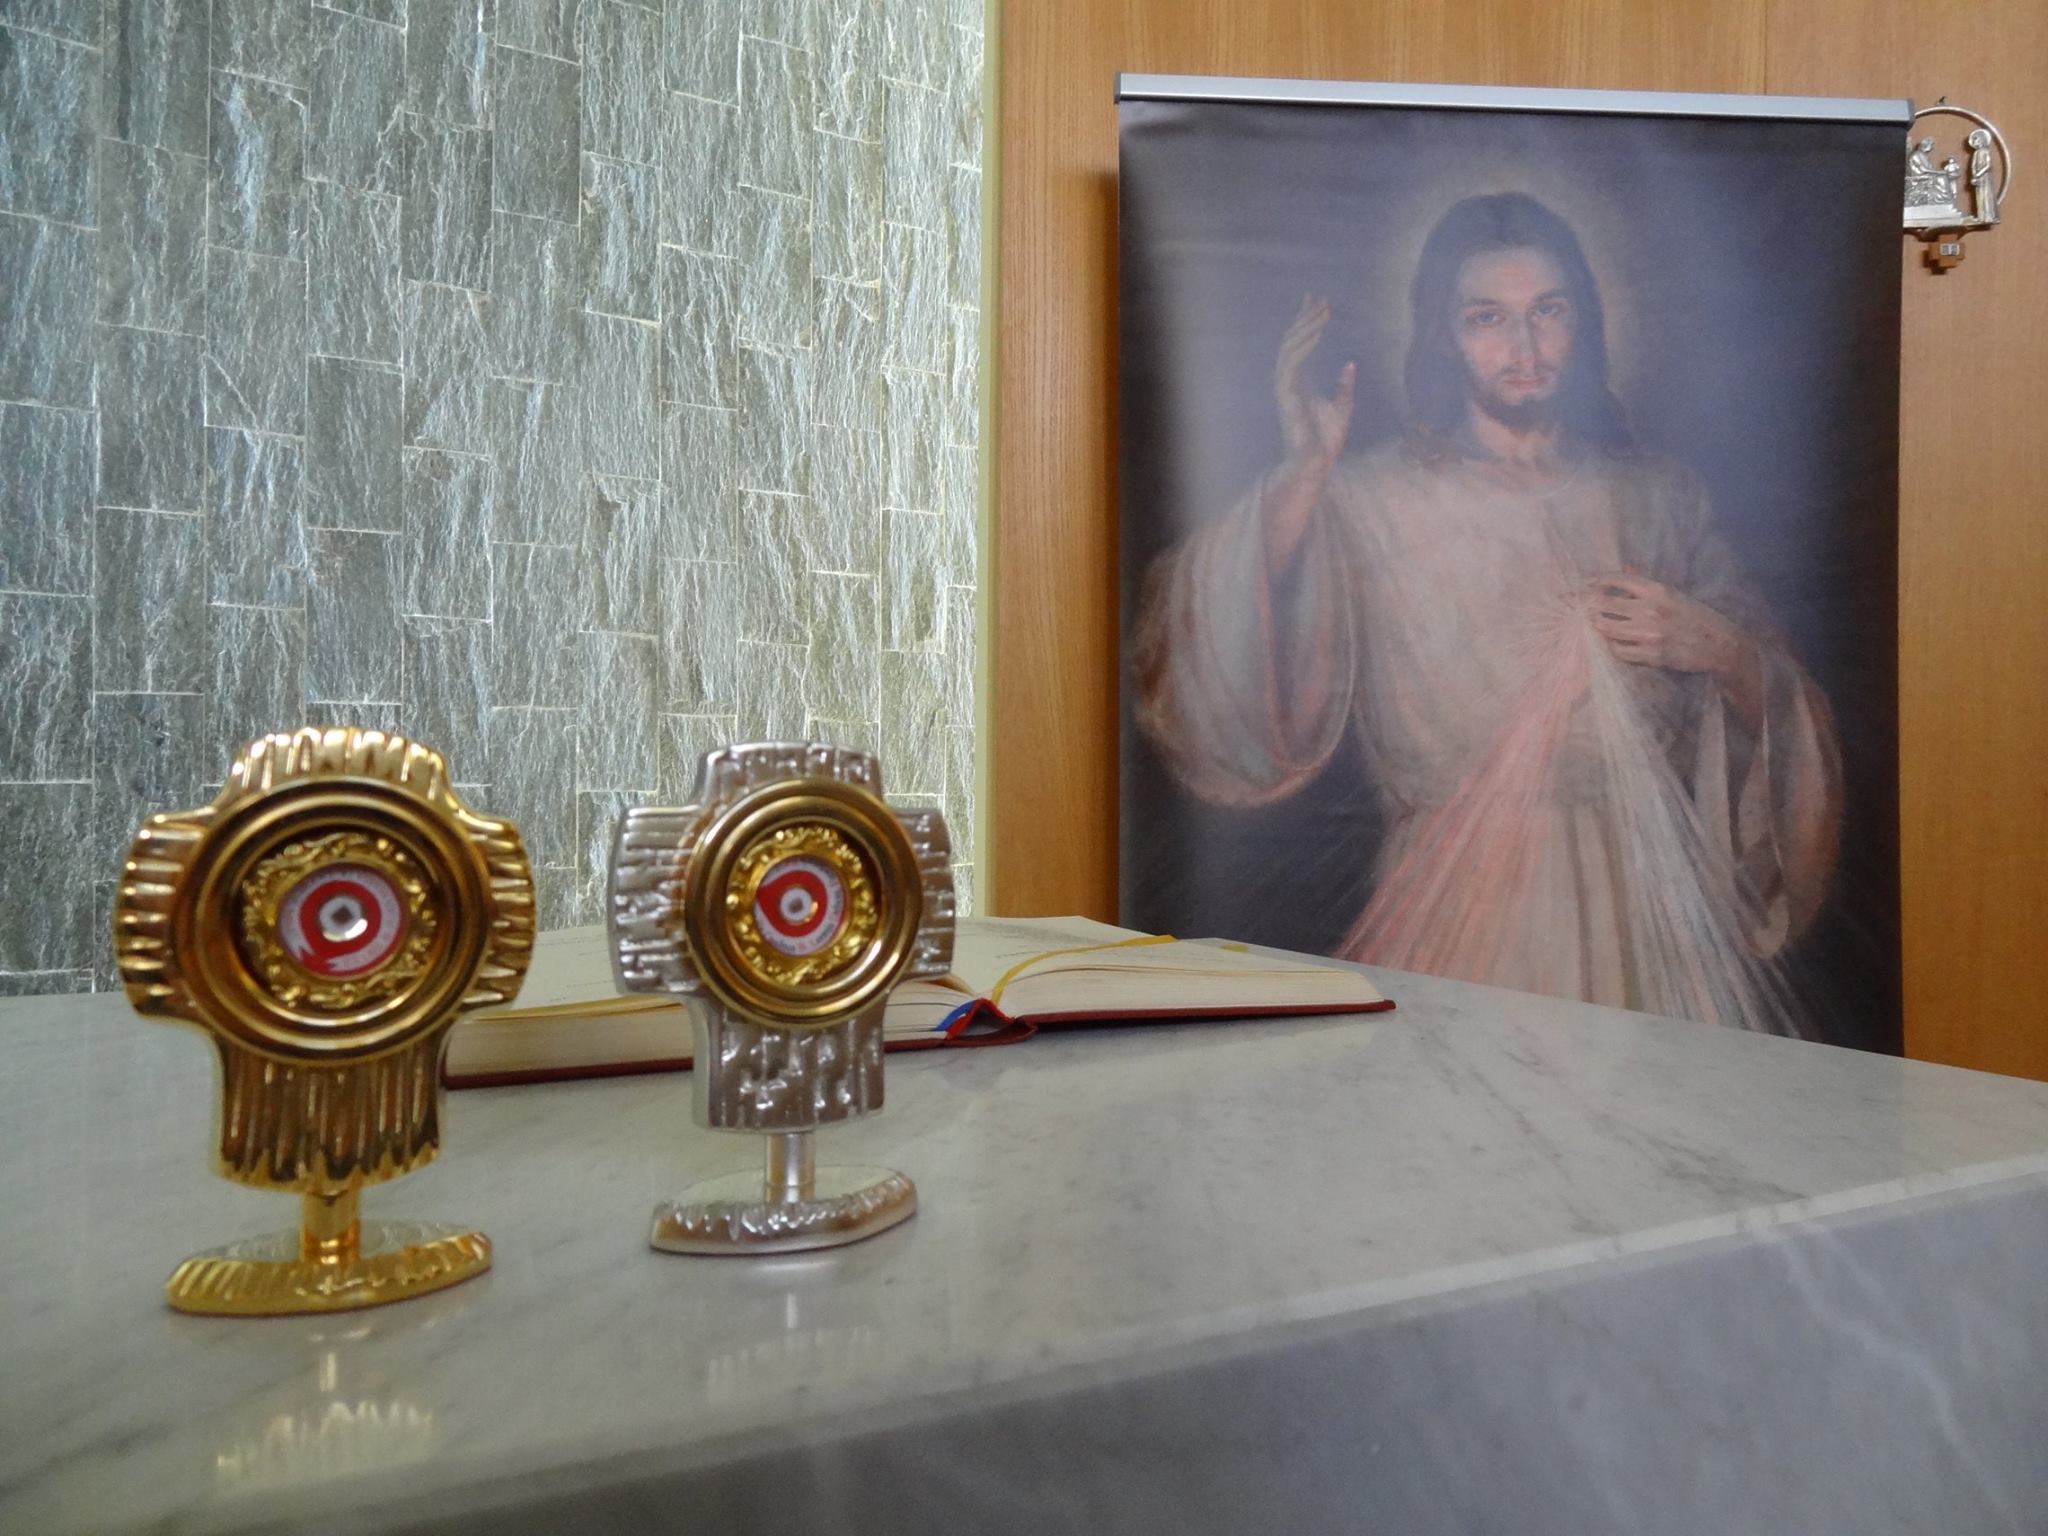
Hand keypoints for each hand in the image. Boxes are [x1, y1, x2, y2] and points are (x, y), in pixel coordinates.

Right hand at [1273, 295, 1355, 473]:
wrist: (1317, 462)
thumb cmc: (1325, 439)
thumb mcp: (1342, 406)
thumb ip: (1343, 386)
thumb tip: (1350, 365)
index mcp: (1299, 381)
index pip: (1299, 344)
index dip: (1306, 322)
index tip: (1317, 301)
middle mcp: (1288, 380)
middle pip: (1292, 340)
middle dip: (1305, 318)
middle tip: (1319, 298)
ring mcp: (1284, 387)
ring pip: (1289, 348)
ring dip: (1305, 327)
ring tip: (1321, 311)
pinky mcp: (1285, 395)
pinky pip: (1291, 364)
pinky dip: (1303, 347)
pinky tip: (1317, 334)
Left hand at [1586, 571, 1763, 726]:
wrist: (1721, 645)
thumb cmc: (1697, 617)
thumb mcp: (1675, 594)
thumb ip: (1647, 583)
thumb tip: (1626, 567)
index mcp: (1659, 590)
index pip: (1619, 579)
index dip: (1596, 580)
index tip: (1583, 582)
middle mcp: (1651, 610)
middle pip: (1604, 604)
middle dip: (1586, 604)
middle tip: (1575, 604)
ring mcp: (1650, 633)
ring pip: (1607, 628)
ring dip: (1597, 625)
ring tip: (1594, 623)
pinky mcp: (1651, 655)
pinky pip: (1618, 651)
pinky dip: (1612, 646)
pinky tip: (1613, 643)